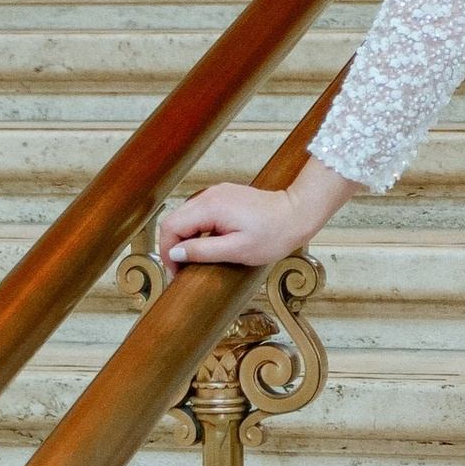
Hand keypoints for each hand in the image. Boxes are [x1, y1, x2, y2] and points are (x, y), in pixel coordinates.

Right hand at [158, 160, 346, 272]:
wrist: (297, 213)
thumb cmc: (273, 234)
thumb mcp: (237, 250)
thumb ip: (202, 251)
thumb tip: (174, 253)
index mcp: (209, 207)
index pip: (170, 227)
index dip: (167, 252)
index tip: (177, 272)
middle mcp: (209, 195)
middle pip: (174, 220)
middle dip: (174, 246)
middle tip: (184, 269)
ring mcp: (216, 193)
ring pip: (185, 216)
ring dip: (185, 238)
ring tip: (196, 259)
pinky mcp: (223, 196)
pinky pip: (199, 212)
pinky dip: (197, 229)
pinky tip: (208, 244)